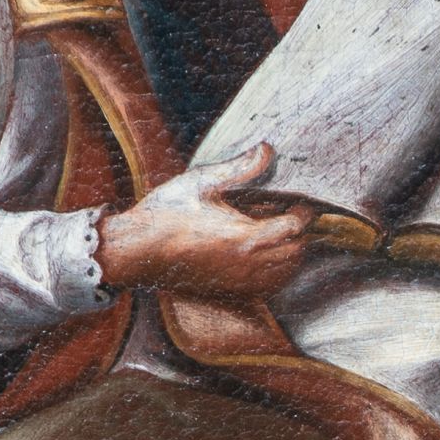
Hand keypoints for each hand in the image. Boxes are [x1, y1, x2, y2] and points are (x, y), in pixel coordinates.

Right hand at [95, 143, 310, 303]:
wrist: (137, 251)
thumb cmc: (166, 213)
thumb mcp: (202, 182)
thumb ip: (239, 168)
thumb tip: (267, 149)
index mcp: (246, 237)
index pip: (295, 228)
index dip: (302, 213)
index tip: (297, 200)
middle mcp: (248, 265)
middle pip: (296, 252)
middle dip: (301, 233)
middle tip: (290, 213)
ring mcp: (240, 282)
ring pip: (285, 272)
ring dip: (291, 252)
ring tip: (280, 232)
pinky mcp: (230, 290)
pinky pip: (268, 286)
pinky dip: (276, 270)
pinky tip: (265, 254)